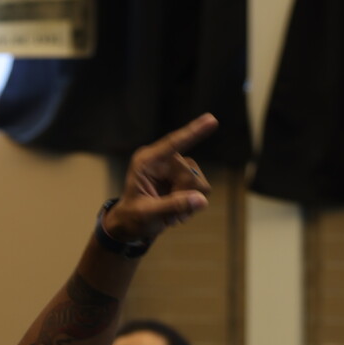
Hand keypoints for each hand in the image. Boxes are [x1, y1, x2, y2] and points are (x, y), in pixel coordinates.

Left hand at [102, 114, 217, 244]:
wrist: (131, 225)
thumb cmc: (132, 218)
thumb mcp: (148, 214)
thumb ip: (173, 206)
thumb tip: (201, 200)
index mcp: (146, 161)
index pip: (172, 143)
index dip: (193, 132)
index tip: (211, 119)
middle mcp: (162, 160)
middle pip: (190, 173)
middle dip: (184, 196)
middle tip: (170, 216)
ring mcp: (174, 167)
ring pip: (198, 181)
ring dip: (189, 202)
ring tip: (172, 216)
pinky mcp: (182, 177)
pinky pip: (200, 188)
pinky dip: (192, 203)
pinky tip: (177, 213)